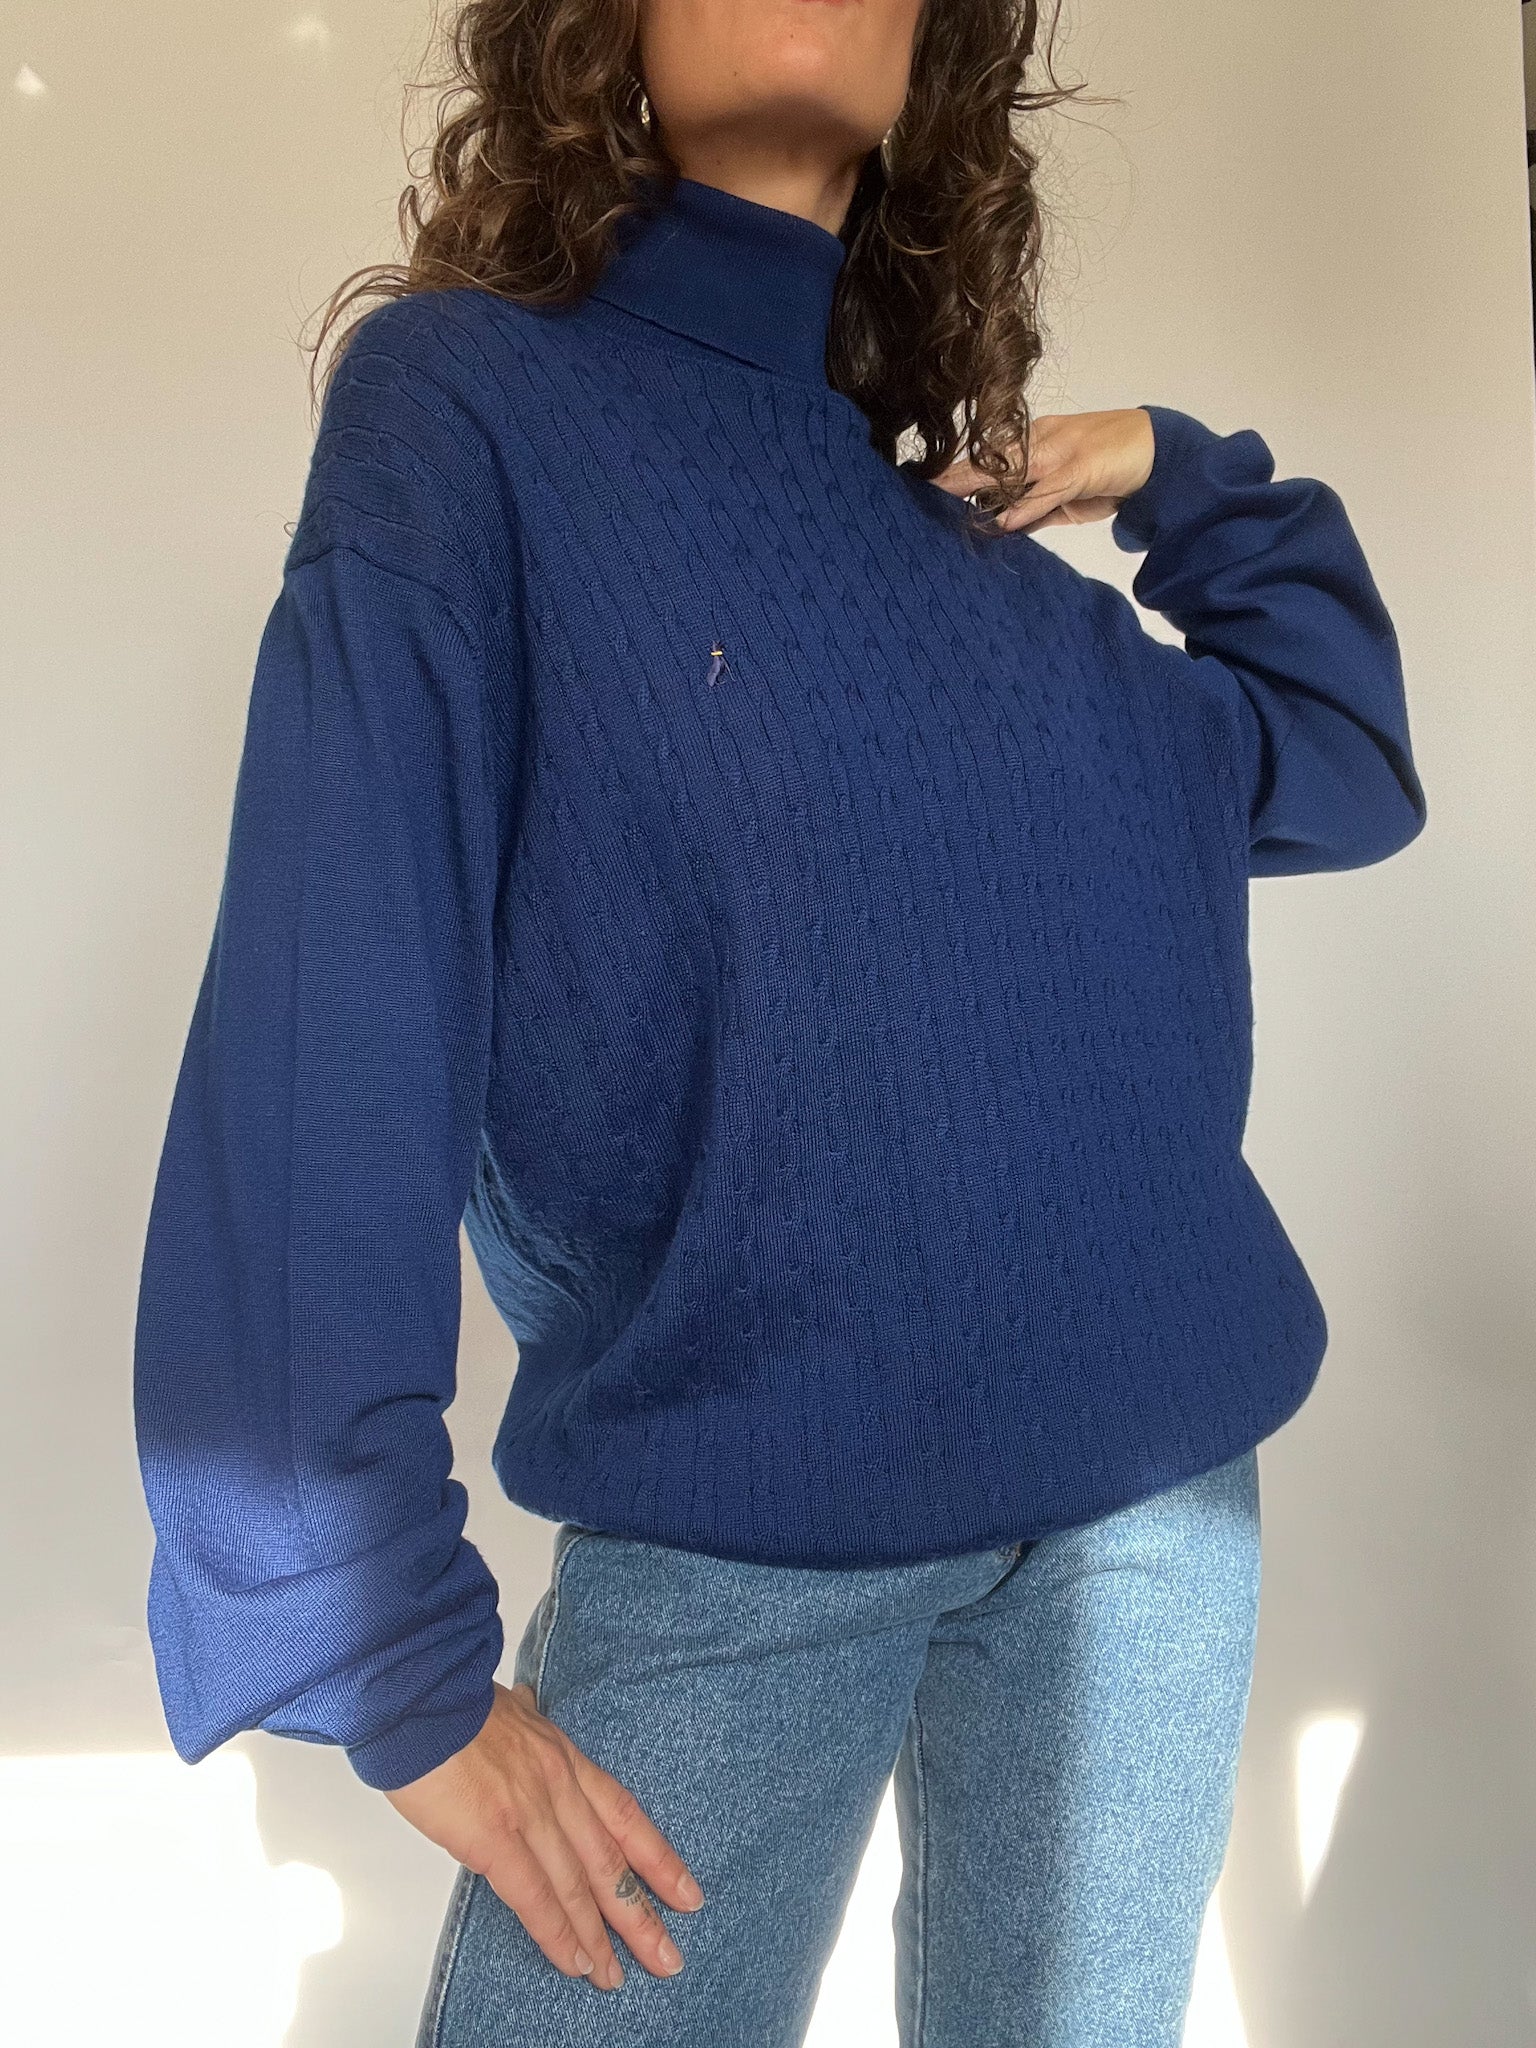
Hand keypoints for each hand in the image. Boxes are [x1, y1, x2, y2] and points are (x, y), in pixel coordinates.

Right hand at [384, 1679, 703, 1991]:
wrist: (420, 1694)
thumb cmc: (452, 1700)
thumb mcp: (507, 1704)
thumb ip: (523, 1716)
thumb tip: (524, 1705)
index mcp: (562, 1757)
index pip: (624, 1814)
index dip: (657, 1857)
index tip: (686, 1892)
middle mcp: (558, 1787)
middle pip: (612, 1860)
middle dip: (641, 1914)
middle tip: (667, 1956)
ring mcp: (530, 1813)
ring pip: (580, 1885)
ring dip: (602, 1937)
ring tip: (618, 1976)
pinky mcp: (494, 1838)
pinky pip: (535, 1897)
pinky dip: (558, 1934)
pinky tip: (575, 1961)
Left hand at [930, 406, 1155, 532]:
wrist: (1159, 450)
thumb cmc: (1111, 469)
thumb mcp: (1068, 492)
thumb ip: (1036, 507)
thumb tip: (1004, 525)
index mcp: (1038, 441)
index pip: (992, 456)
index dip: (960, 469)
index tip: (928, 482)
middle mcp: (1043, 442)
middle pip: (992, 460)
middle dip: (956, 474)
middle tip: (923, 487)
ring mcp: (1061, 454)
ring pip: (1012, 470)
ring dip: (978, 485)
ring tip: (945, 496)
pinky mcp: (1081, 470)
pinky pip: (1048, 491)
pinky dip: (1026, 506)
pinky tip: (1003, 519)